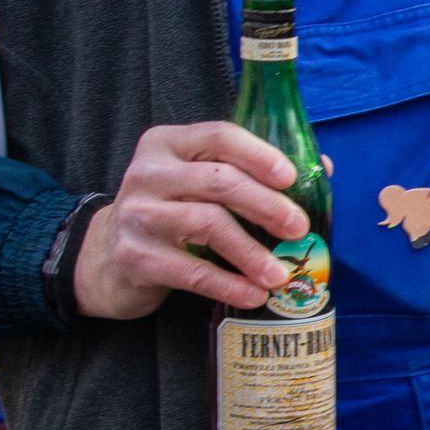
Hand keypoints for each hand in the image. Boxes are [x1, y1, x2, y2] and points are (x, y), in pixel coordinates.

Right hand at [73, 121, 307, 319]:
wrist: (107, 256)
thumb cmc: (172, 211)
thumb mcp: (201, 181)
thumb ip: (254, 170)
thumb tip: (322, 167)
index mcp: (168, 144)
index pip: (219, 136)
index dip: (260, 155)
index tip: (291, 178)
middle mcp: (148, 173)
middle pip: (219, 180)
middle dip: (266, 205)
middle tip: (298, 229)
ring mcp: (138, 214)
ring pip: (208, 224)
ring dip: (252, 251)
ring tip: (280, 274)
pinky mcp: (135, 257)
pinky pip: (192, 271)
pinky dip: (229, 284)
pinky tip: (254, 294)